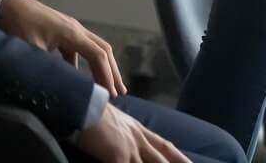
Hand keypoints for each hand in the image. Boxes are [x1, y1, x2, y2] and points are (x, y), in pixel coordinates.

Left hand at [0, 0, 127, 95]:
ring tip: (108, 87)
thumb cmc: (19, 25)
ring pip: (95, 48)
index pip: (98, 55)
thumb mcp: (31, 50)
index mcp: (72, 33)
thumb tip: (58, 90)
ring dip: (103, 66)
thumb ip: (47, 67)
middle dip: (113, 71)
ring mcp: (71, 29)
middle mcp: (77, 29)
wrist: (8, 5)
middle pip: (103, 50)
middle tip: (120, 92)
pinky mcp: (62, 32)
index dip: (106, 75)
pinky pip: (81, 49)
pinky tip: (81, 79)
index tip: (110, 95)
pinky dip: (87, 64)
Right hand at [75, 102, 189, 162]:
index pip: (165, 146)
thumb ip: (125, 132)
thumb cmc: (95, 113)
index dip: (180, 157)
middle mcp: (139, 140)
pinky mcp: (118, 157)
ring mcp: (130, 149)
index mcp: (140, 131)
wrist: (85, 107)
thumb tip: (126, 139)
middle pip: (163, 159)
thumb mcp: (117, 122)